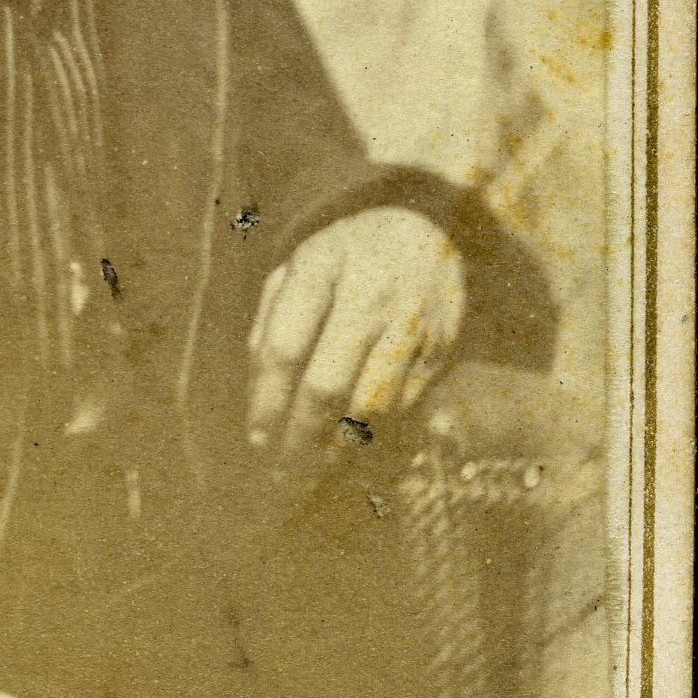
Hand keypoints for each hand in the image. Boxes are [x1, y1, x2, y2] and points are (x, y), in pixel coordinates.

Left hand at [247, 207, 464, 458]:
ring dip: (338, 447)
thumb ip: (271, 321)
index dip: (266, 400)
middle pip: (326, 385)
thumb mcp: (297, 267)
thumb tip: (258, 391)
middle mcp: (368, 293)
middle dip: (299, 438)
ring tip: (315, 469)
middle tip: (282, 473)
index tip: (256, 437)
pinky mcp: (441, 344)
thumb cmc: (345, 256)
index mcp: (319, 265)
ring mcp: (410, 319)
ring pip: (370, 405)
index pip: (285, 347)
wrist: (423, 224)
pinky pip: (404, 404)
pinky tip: (354, 445)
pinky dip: (376, 432)